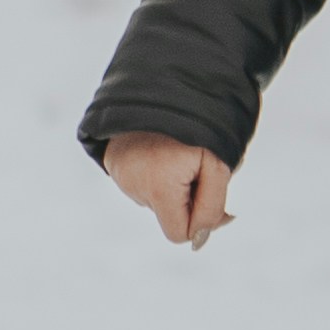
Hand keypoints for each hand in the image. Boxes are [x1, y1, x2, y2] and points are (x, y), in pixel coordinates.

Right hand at [102, 134, 234, 247]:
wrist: (167, 88)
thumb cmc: (200, 129)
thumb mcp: (217, 167)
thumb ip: (211, 208)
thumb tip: (198, 241)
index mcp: (159, 188)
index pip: (178, 234)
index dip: (197, 221)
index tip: (206, 195)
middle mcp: (133, 185)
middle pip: (167, 215)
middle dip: (185, 198)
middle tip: (192, 165)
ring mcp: (119, 174)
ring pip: (154, 200)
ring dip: (169, 185)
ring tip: (173, 153)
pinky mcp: (111, 163)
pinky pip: (139, 184)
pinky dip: (152, 174)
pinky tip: (158, 151)